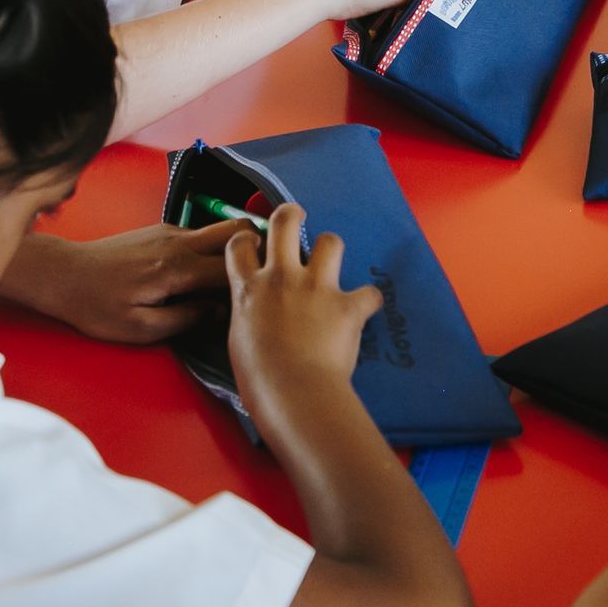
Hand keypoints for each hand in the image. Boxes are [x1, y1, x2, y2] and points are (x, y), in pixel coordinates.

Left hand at [8, 220, 249, 343]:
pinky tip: (203, 275)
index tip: (259, 298)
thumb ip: (185, 319)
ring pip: (221, 231)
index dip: (253, 282)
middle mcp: (180, 242)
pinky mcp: (161, 231)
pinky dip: (212, 251)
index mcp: (178, 268)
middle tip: (257, 278)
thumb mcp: (140, 329)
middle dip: (255, 250)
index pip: (235, 267)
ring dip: (234, 251)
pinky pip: (201, 236)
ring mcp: (171, 232)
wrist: (63, 275)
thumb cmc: (97, 307)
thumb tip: (219, 311)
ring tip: (234, 280)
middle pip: (238, 231)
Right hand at [225, 204, 382, 423]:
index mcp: (250, 289)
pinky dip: (367, 302)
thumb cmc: (259, 378)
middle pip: (284, 221)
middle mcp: (282, 278)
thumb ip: (249, 313)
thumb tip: (256, 310)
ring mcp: (316, 288)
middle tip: (296, 216)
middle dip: (290, 213)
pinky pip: (369, 293)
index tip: (255, 243)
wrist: (293, 393)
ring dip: (331, 251)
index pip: (240, 245)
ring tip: (331, 265)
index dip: (248, 239)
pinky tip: (364, 310)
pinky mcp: (347, 305)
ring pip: (329, 242)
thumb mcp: (238, 339)